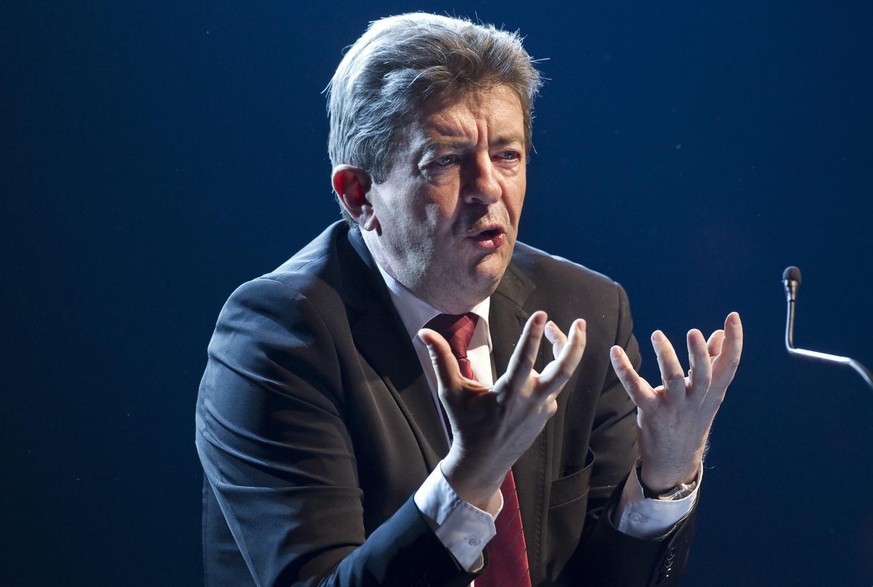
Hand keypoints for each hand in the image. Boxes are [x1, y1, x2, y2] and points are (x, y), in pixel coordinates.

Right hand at [418, 312, 586, 510]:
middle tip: (580, 322)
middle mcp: (531, 401)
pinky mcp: (546, 413)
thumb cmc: (465, 424)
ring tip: (556, 330)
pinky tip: (537, 364)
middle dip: (575, 344)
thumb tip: (424, 333)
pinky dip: (549, 370)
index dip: (532, 335)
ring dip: (564, 351)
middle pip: (563, 370)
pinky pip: (552, 386)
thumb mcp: (451, 392)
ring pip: (562, 375)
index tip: (541, 313)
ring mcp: (542, 408)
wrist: (483, 462)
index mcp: (508, 395)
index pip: (525, 360)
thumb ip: (441, 359)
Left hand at [609, 312, 742, 491]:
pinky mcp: (651, 412)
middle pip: (704, 376)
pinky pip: (636, 389)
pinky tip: (615, 351)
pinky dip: (625, 370)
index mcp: (712, 393)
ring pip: (672, 381)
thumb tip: (718, 334)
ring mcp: (673, 408)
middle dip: (700, 354)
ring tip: (658, 335)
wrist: (674, 461)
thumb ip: (713, 364)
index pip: (729, 366)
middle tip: (694, 332)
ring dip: (666, 357)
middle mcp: (696, 400)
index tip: (733, 317)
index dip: (734, 342)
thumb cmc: (691, 419)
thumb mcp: (707, 395)